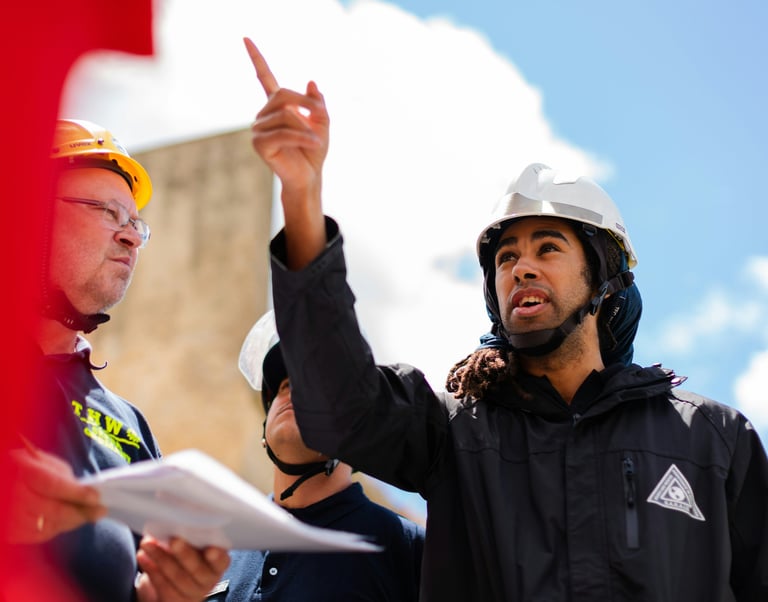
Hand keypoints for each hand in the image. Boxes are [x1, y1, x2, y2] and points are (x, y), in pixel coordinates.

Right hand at [5, 444, 106, 543]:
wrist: (12, 482)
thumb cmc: (34, 471)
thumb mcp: (51, 467)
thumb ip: (67, 481)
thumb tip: (89, 497)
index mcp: (26, 470)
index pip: (53, 485)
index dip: (77, 493)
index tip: (96, 498)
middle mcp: (14, 494)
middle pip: (52, 510)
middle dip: (80, 512)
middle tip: (100, 511)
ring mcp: (11, 515)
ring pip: (48, 527)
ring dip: (71, 522)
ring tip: (85, 515)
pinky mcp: (11, 532)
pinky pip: (39, 536)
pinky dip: (56, 529)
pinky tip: (65, 521)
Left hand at [135, 535, 229, 601]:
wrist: (174, 579)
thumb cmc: (186, 552)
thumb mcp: (193, 542)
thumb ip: (189, 532)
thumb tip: (177, 515)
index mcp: (218, 562)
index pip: (221, 560)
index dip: (217, 556)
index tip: (210, 549)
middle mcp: (208, 579)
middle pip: (197, 569)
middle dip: (184, 554)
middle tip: (174, 539)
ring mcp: (192, 592)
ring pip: (177, 577)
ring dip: (160, 558)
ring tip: (147, 543)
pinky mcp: (175, 600)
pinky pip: (162, 586)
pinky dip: (151, 570)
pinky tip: (143, 557)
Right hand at [243, 37, 328, 268]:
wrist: (309, 177)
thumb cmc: (313, 152)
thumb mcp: (322, 123)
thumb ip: (317, 104)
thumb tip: (311, 82)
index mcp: (276, 107)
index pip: (263, 77)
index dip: (256, 58)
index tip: (246, 38)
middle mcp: (263, 115)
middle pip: (282, 95)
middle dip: (305, 104)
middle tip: (321, 117)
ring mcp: (258, 130)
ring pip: (285, 114)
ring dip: (307, 125)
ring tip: (317, 140)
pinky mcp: (260, 144)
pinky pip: (283, 131)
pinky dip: (303, 136)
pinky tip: (313, 142)